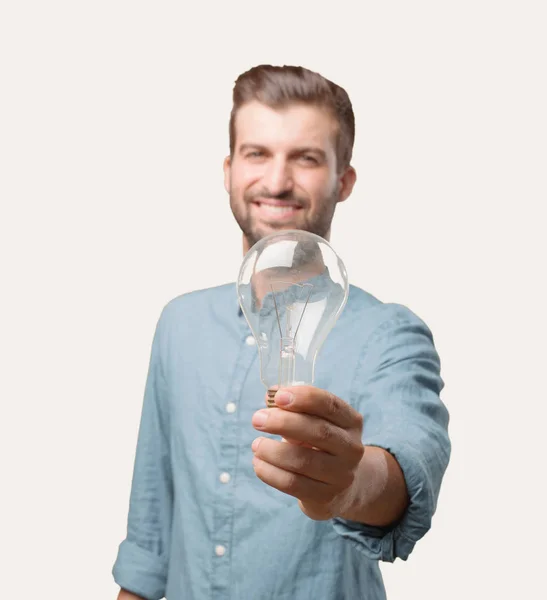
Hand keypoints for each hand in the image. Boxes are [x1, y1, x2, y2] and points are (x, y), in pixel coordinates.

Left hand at [251, 386, 364, 519]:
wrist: (341, 487)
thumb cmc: (320, 445)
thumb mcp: (314, 422)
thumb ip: (294, 406)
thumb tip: (270, 394)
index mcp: (351, 422)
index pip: (330, 405)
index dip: (304, 398)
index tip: (278, 396)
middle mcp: (352, 448)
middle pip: (318, 431)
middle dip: (283, 422)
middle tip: (257, 419)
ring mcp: (341, 475)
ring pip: (303, 460)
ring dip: (272, 451)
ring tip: (256, 444)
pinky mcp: (325, 497)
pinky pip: (292, 484)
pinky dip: (270, 472)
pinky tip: (258, 463)